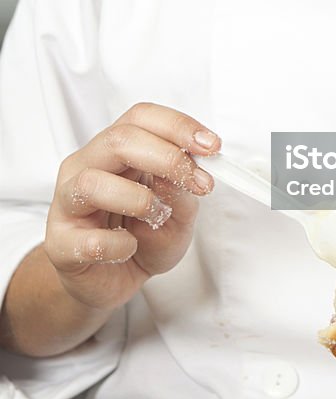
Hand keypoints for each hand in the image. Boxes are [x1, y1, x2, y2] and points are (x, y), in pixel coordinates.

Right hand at [44, 103, 219, 312]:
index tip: (212, 146)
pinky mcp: (60, 243)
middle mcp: (86, 166)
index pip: (141, 117)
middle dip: (167, 158)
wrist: (113, 281)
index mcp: (115, 150)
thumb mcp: (178, 211)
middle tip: (199, 183)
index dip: (178, 126)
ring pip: (92, 182)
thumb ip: (180, 187)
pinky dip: (119, 245)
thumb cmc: (143, 238)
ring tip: (157, 217)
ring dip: (139, 200)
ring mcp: (67, 203)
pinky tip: (129, 248)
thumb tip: (186, 164)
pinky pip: (89, 240)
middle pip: (119, 139)